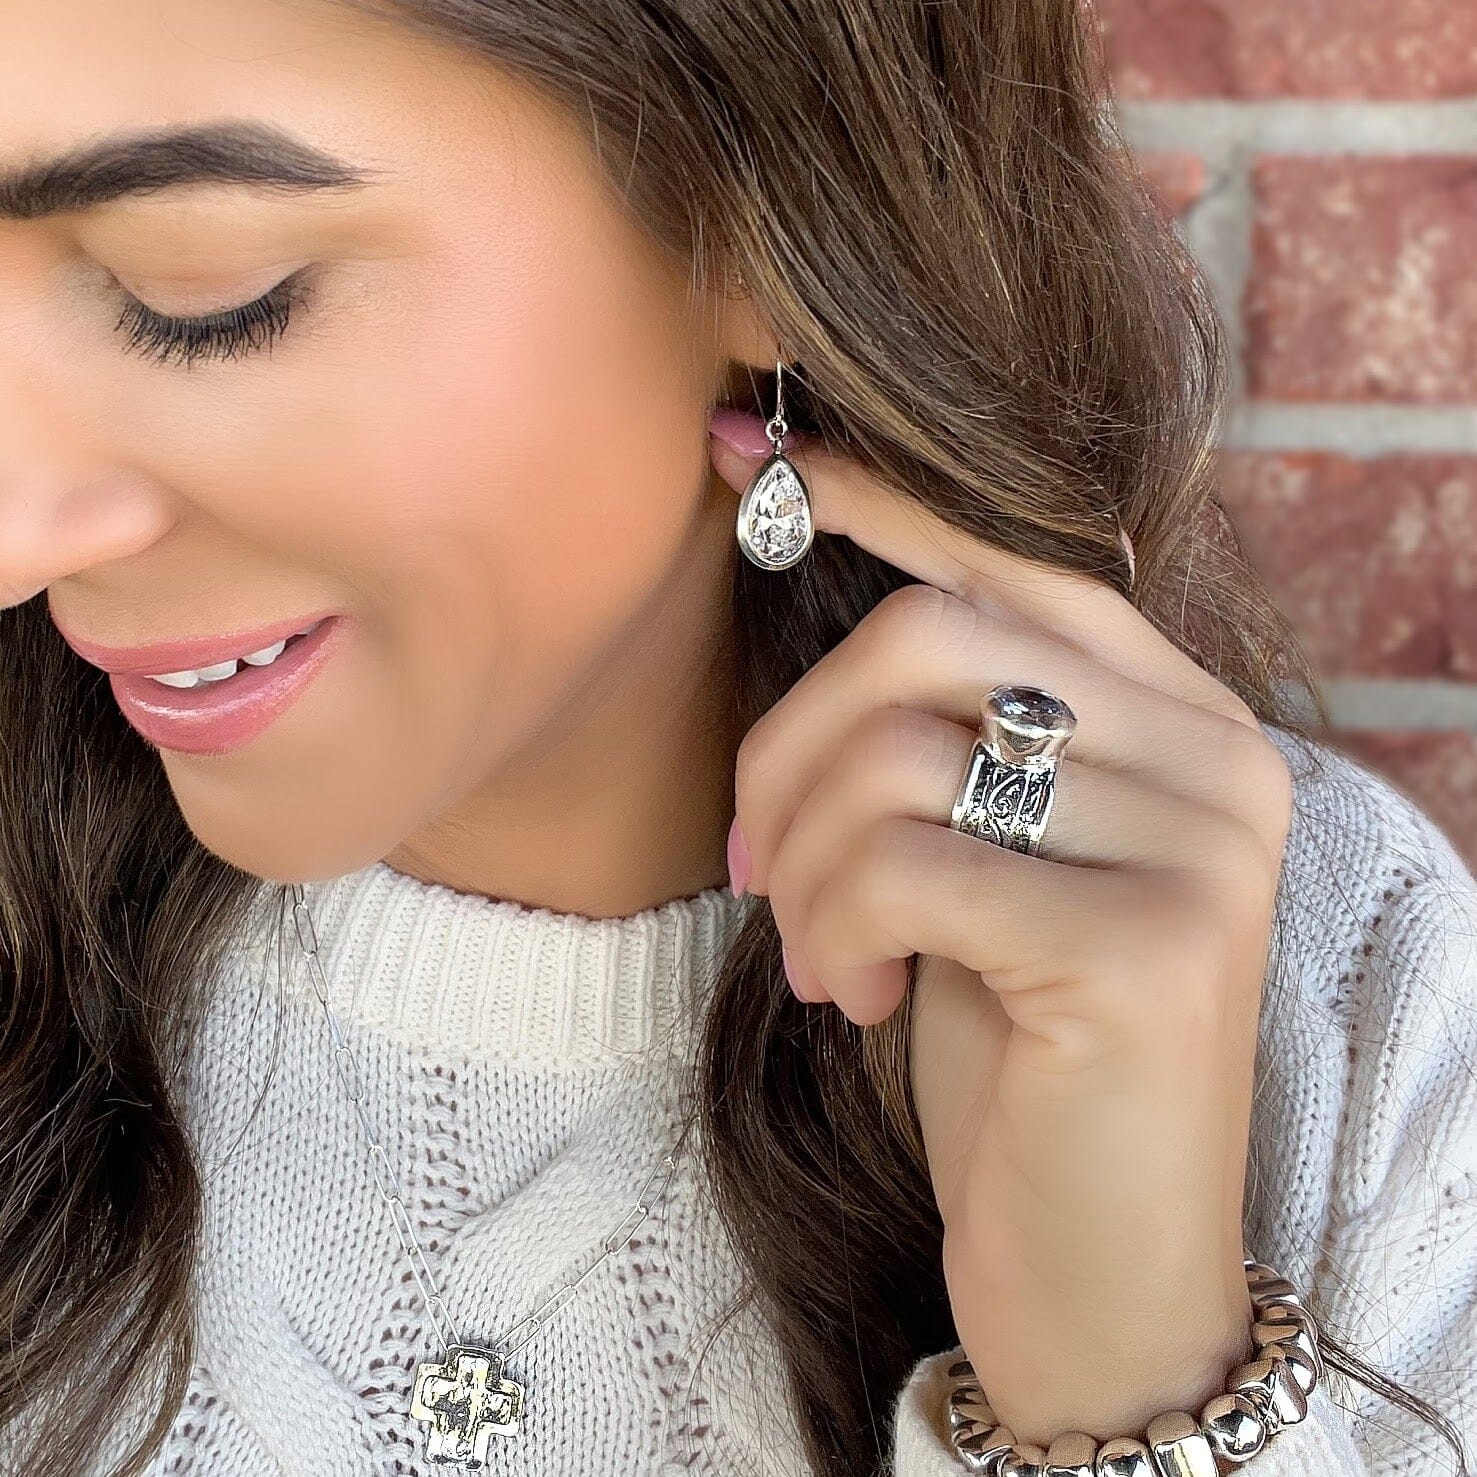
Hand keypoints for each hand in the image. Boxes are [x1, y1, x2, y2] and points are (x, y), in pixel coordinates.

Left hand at [708, 412, 1294, 1446]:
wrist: (1101, 1264)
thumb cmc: (1017, 1050)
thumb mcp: (978, 865)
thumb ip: (944, 740)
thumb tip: (816, 606)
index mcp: (1180, 721)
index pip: (1012, 560)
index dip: (876, 496)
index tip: (749, 455)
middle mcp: (1216, 759)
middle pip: (928, 638)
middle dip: (788, 746)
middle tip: (747, 861)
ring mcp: (1199, 850)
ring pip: (899, 753)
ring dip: (799, 858)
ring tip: (810, 949)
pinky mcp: (1148, 948)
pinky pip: (905, 865)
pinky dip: (833, 925)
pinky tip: (850, 996)